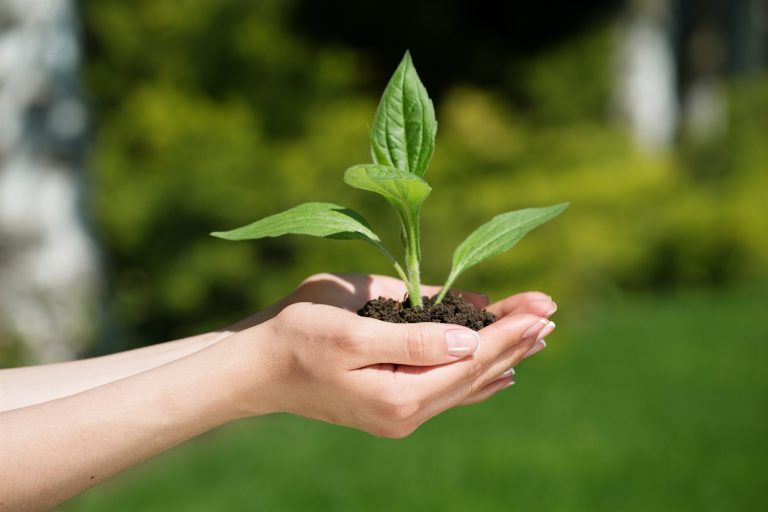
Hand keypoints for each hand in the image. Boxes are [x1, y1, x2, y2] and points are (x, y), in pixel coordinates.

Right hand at [224, 273, 556, 437]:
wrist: (255, 369)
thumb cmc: (296, 338)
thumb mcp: (352, 332)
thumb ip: (413, 338)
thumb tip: (468, 339)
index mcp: (401, 395)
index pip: (473, 359)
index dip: (510, 331)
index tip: (544, 306)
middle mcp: (408, 413)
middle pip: (476, 372)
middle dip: (515, 340)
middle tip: (551, 312)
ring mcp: (400, 413)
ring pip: (466, 382)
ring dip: (503, 356)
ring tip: (537, 336)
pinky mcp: (391, 404)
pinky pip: (448, 391)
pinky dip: (477, 377)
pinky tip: (500, 377)